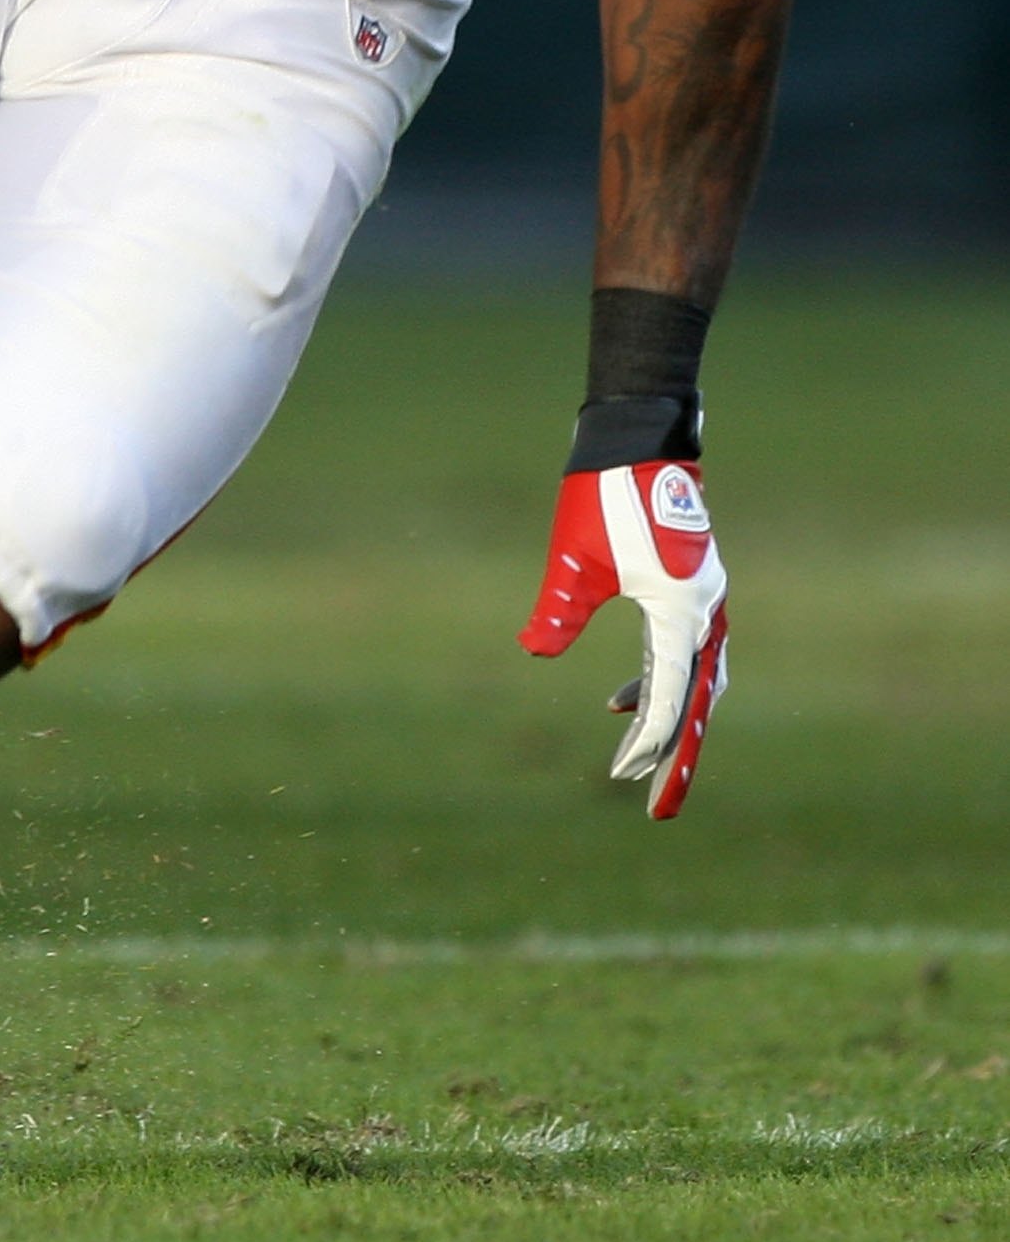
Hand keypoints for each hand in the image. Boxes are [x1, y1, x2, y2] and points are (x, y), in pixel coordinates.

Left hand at [519, 461, 726, 818]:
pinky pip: (683, 652)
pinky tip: (618, 697)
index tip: (622, 779)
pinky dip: (658, 680)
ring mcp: (703, 599)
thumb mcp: (575, 558)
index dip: (648, 744)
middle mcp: (705, 612)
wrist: (635, 436)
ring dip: (669, 718)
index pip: (670, 697)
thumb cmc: (604, 494)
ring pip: (697, 679)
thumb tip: (536, 651)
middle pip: (698, 701)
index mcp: (682, 613)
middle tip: (654, 804)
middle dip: (675, 753)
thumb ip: (560, 608)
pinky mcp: (688, 588)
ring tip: (631, 754)